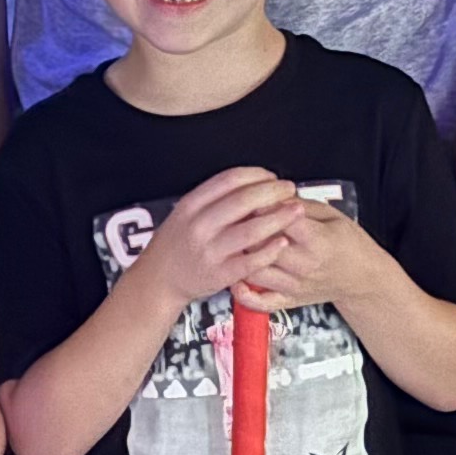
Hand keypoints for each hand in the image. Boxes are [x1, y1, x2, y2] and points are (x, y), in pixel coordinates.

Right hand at [133, 166, 301, 320]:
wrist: (159, 279)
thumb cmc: (178, 243)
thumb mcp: (186, 213)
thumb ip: (214, 199)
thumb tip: (253, 184)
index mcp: (191, 205)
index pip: (229, 180)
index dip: (256, 175)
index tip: (271, 176)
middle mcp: (199, 226)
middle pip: (243, 201)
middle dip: (273, 192)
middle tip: (290, 189)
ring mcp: (209, 251)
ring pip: (250, 231)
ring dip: (278, 218)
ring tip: (296, 211)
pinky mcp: (219, 274)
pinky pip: (250, 261)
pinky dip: (269, 251)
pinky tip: (283, 242)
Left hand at [245, 190, 371, 315]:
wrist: (362, 278)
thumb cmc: (347, 241)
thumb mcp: (332, 215)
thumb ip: (301, 204)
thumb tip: (271, 194)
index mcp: (318, 241)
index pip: (282, 221)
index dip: (264, 206)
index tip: (254, 195)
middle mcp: (304, 266)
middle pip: (262, 245)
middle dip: (247, 229)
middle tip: (238, 217)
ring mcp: (294, 287)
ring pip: (254, 272)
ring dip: (241, 256)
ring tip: (236, 242)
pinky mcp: (288, 301)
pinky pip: (259, 303)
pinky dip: (243, 294)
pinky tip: (235, 278)